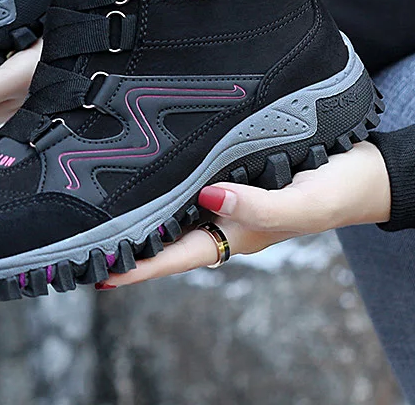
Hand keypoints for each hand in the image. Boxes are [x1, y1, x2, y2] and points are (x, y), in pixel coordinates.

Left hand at [99, 140, 390, 288]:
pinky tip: (140, 167)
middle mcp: (221, 217)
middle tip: (77, 235)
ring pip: (170, 205)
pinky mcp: (225, 168)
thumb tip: (208, 198)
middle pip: (163, 232)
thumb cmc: (336, 191)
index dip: (136, 265)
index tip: (97, 269)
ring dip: (137, 208)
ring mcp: (221, 194)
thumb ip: (260, 208)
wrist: (361, 168)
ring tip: (93, 205)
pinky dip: (162, 177)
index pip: (174, 255)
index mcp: (235, 235)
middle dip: (124, 238)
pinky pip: (186, 176)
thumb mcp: (303, 205)